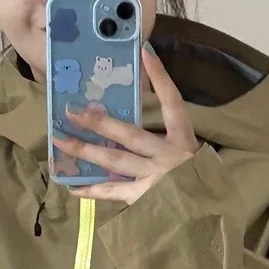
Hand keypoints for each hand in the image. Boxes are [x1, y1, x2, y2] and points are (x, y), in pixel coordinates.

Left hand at [56, 42, 198, 202]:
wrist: (208, 216)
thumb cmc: (197, 180)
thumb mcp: (189, 150)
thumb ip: (167, 130)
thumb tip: (140, 101)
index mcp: (184, 140)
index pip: (173, 102)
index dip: (160, 77)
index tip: (145, 53)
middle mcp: (168, 157)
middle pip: (129, 134)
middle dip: (98, 122)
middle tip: (71, 110)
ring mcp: (155, 179)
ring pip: (115, 162)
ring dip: (85, 151)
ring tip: (60, 141)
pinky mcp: (144, 200)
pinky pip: (113, 193)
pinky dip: (92, 190)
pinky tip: (72, 185)